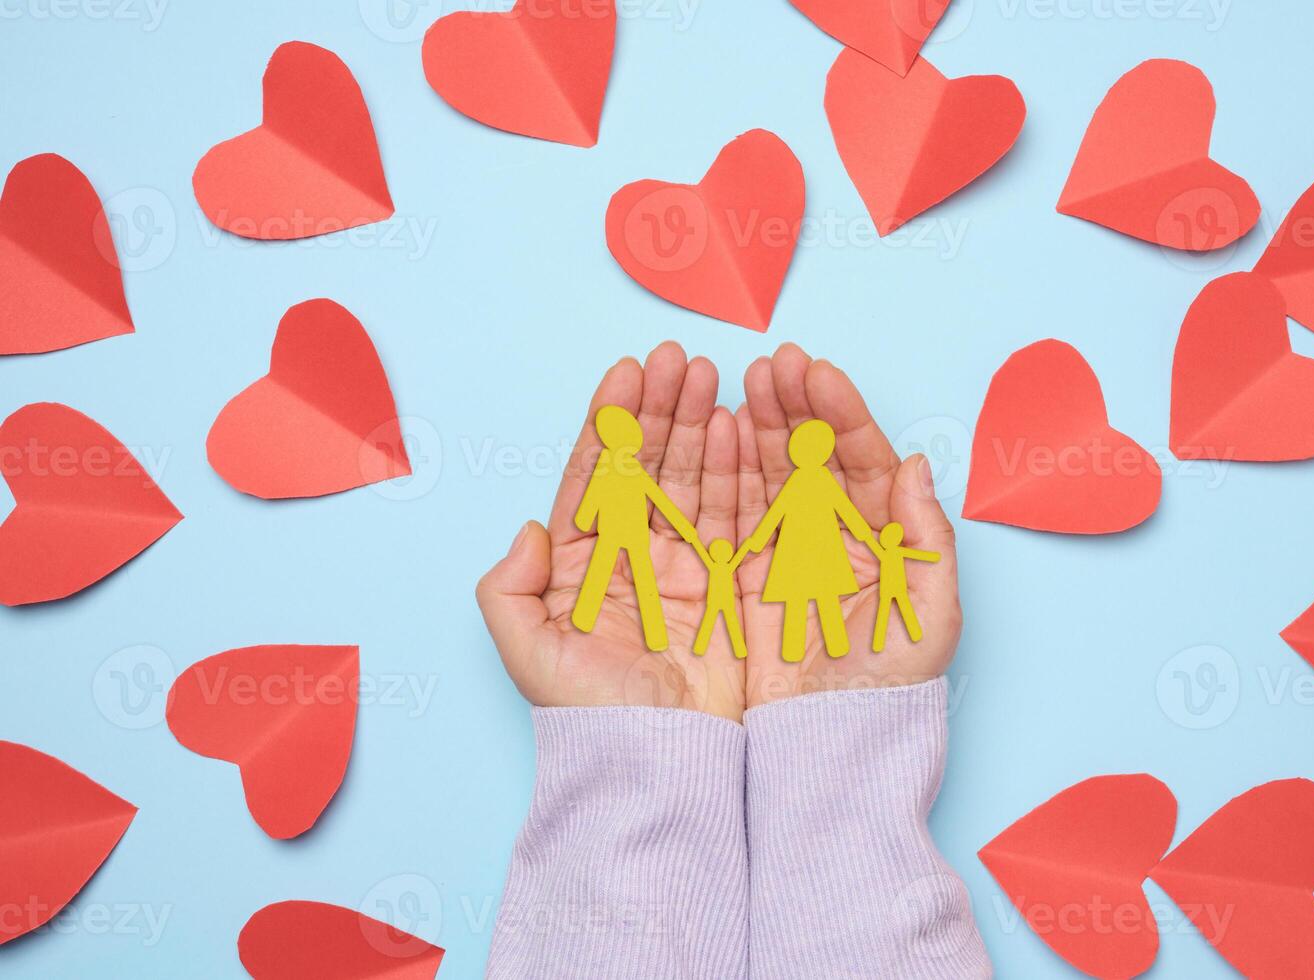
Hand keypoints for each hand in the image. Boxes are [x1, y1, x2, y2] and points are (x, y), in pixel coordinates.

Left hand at [476, 342, 745, 722]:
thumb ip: (511, 587)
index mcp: (579, 562)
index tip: (626, 371)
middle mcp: (629, 554)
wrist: (657, 760)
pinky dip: (737, 470)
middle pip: (646, 464)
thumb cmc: (588, 714)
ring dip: (700, 425)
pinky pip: (732, 513)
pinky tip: (740, 427)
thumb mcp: (528, 651)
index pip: (594, 474)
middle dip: (661, 409)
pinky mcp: (725, 582)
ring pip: (690, 478)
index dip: (609, 421)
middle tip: (679, 358)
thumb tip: (528, 528)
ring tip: (712, 376)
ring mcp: (680, 564)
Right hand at [737, 344, 961, 708]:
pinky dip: (726, 472)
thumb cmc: (889, 689)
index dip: (842, 414)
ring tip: (743, 382)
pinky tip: (720, 433)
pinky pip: (735, 512)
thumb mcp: (928, 616)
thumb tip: (918, 464)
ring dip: (760, 427)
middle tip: (774, 364)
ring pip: (772, 475)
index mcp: (885, 539)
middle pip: (813, 457)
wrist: (829, 748)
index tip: (817, 373)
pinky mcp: (747, 575)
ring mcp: (789, 552)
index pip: (864, 461)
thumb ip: (928, 539)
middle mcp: (837, 537)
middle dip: (795, 407)